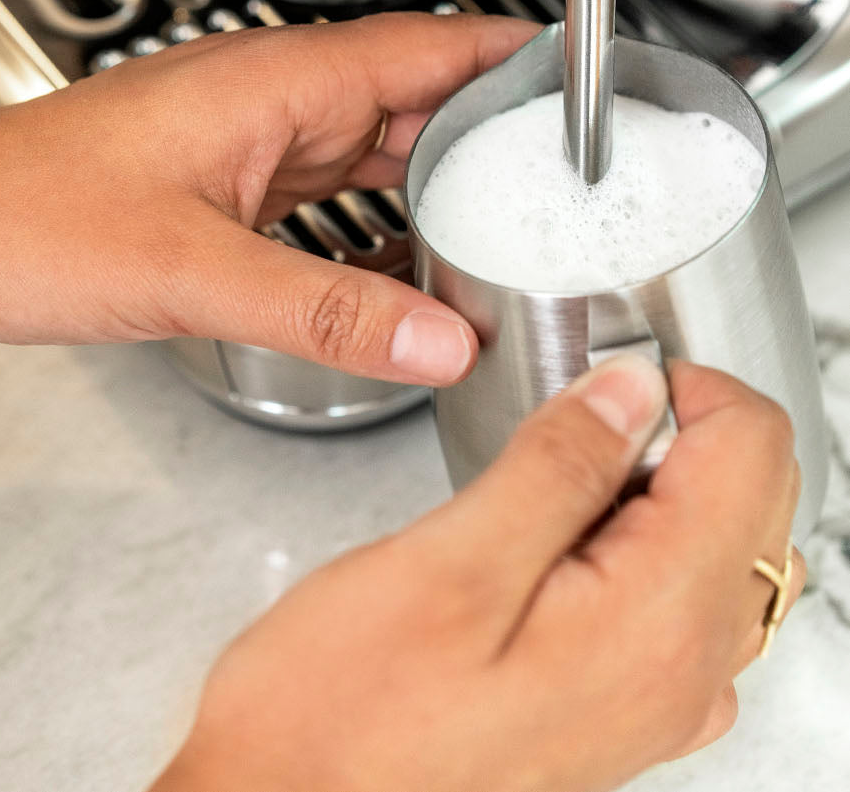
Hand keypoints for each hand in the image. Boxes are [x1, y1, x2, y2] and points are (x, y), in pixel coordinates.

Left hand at [0, 13, 535, 382]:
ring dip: (439, 168)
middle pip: (415, 91)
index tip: (581, 69)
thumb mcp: (194, 273)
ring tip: (506, 211)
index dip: (513, 52)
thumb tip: (439, 339)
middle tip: (562, 170)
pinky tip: (404, 252)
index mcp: (278, 83)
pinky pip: (332, 181)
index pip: (430, 42)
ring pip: (374, 137)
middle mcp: (272, 96)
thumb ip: (325, 312)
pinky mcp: (229, 177)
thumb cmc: (33, 215)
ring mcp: (251, 135)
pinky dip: (380, 209)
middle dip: (492, 124)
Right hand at [150, 358, 803, 791]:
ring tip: (557, 486)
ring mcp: (657, 700)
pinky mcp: (620, 709)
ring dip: (663, 486)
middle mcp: (682, 672)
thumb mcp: (448, 562)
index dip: (684, 384)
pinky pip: (683, 602)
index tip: (604, 379)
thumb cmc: (342, 717)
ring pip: (725, 544)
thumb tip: (633, 389)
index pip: (753, 448)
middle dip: (675, 429)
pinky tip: (562, 547)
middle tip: (570, 429)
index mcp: (657, 622)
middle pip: (754, 492)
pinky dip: (647, 546)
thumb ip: (561, 463)